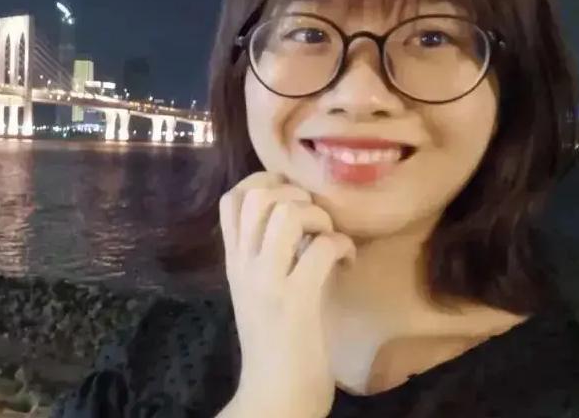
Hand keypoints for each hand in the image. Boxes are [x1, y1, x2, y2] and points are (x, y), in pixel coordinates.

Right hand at [221, 172, 355, 417]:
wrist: (274, 396)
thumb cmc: (273, 343)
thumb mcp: (256, 291)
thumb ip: (264, 255)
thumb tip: (296, 217)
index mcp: (234, 262)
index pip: (231, 199)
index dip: (264, 182)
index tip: (291, 197)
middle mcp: (245, 265)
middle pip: (258, 196)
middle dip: (295, 195)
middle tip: (314, 221)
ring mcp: (268, 282)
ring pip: (287, 214)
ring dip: (319, 218)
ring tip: (328, 238)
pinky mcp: (297, 301)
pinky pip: (322, 247)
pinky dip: (342, 245)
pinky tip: (347, 260)